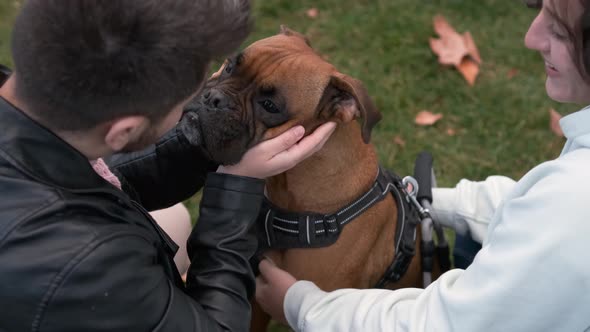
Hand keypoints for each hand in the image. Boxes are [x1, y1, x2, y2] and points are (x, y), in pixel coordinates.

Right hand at [217, 122, 336, 178]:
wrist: (237, 176)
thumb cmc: (248, 161)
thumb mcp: (264, 149)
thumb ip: (283, 140)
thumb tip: (302, 129)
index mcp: (291, 156)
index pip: (313, 142)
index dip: (324, 131)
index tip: (334, 119)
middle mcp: (293, 158)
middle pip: (315, 145)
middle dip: (326, 133)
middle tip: (336, 118)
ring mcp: (289, 158)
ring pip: (310, 145)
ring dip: (320, 135)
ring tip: (326, 122)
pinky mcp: (284, 155)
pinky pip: (302, 145)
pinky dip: (310, 137)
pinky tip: (309, 129)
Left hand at [255, 258, 297, 324]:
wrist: (301, 306)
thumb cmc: (286, 288)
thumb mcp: (274, 273)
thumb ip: (265, 266)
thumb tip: (261, 262)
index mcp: (258, 294)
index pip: (258, 278)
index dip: (265, 272)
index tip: (274, 269)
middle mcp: (262, 304)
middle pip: (265, 289)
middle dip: (270, 283)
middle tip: (280, 277)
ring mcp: (273, 311)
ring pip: (273, 297)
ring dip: (277, 292)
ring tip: (286, 286)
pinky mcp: (282, 316)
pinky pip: (281, 304)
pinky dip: (283, 300)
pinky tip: (290, 297)